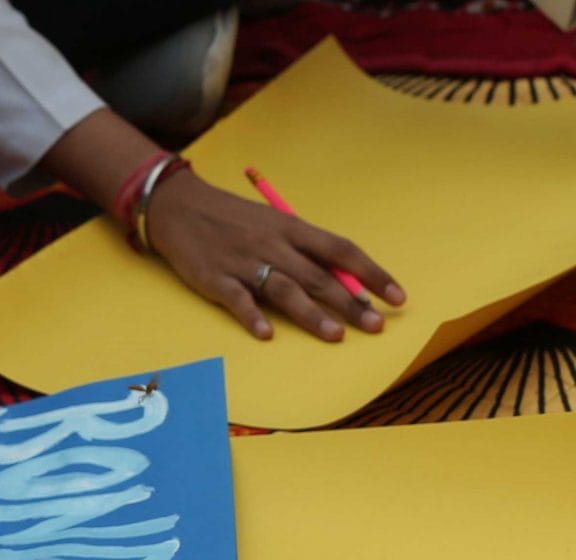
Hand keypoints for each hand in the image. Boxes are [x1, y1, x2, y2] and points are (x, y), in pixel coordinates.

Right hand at [142, 170, 403, 342]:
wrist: (179, 206)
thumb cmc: (233, 219)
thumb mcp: (273, 225)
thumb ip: (304, 251)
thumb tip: (342, 282)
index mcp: (292, 228)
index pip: (341, 250)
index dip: (371, 273)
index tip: (396, 296)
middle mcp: (274, 245)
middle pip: (319, 276)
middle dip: (350, 303)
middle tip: (376, 326)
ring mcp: (245, 262)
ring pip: (285, 289)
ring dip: (312, 314)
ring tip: (335, 336)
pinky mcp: (216, 279)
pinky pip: (238, 300)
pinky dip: (252, 316)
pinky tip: (267, 334)